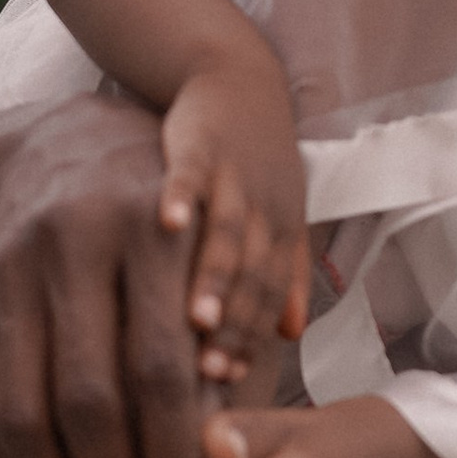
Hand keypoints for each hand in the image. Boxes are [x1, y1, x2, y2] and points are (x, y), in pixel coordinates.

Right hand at [0, 94, 228, 457]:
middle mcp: (68, 247)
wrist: (58, 144)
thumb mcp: (216, 239)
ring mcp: (8, 275)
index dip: (178, 453)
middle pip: (90, 399)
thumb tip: (232, 452)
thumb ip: (233, 329)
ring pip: (25, 412)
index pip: (161, 366)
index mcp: (146, 227)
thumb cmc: (169, 206)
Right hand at [157, 49, 309, 391]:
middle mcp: (264, 207)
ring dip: (214, 276)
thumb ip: (281, 274)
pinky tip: (165, 225)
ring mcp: (232, 175)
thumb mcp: (276, 214)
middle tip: (211, 372)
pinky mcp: (199, 143)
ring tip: (197, 321)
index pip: (270, 293)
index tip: (230, 379)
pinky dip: (181, 196)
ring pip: (228, 231)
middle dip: (235, 324)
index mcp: (281, 230)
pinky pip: (191, 172)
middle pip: (252, 273)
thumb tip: (290, 334)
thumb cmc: (253, 158)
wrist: (236, 78)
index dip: (252, 337)